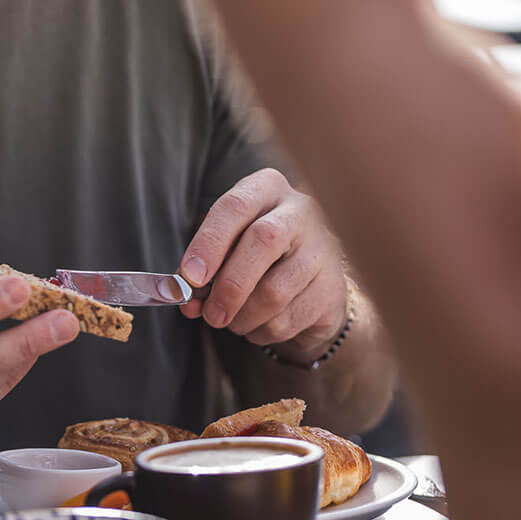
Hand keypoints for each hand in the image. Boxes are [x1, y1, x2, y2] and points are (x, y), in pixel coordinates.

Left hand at [179, 169, 348, 359]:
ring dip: (243, 317)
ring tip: (232, 320)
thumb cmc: (256, 256)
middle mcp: (301, 210)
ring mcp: (323, 249)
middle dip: (229, 285)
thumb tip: (187, 300)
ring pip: (274, 290)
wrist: (310, 279)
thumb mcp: (227, 248)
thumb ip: (203, 270)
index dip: (209, 243)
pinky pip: (288, 319)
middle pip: (263, 241)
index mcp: (267, 188)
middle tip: (211, 315)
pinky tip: (257, 325)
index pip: (235, 207)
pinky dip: (262, 331)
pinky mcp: (333, 288)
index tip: (190, 277)